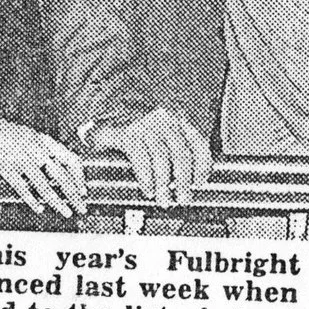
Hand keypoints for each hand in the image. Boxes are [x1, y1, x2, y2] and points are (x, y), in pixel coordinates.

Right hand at [0, 108, 87, 217]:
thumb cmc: (4, 133)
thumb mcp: (29, 137)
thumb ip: (43, 151)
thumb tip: (58, 170)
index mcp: (45, 141)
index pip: (71, 159)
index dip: (79, 177)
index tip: (83, 191)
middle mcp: (36, 149)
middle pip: (62, 176)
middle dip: (74, 194)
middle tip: (82, 208)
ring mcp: (21, 158)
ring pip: (45, 185)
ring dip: (58, 202)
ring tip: (66, 212)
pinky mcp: (5, 167)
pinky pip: (22, 187)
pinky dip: (32, 200)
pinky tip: (39, 208)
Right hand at [88, 107, 210, 204]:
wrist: (105, 108)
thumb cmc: (136, 124)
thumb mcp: (161, 128)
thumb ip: (176, 144)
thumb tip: (191, 174)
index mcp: (178, 118)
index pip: (198, 142)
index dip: (203, 165)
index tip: (201, 182)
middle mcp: (164, 120)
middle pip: (181, 153)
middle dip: (184, 181)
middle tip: (184, 199)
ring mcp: (145, 125)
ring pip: (162, 157)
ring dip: (164, 184)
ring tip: (164, 200)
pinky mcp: (126, 133)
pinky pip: (140, 157)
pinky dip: (146, 177)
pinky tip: (148, 189)